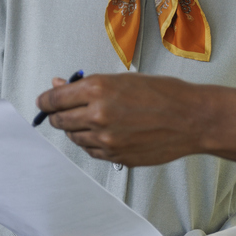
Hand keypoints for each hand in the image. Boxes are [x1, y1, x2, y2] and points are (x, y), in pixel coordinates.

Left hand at [36, 73, 235, 165]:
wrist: (191, 119)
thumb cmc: (163, 94)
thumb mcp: (123, 79)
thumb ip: (87, 85)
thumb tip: (60, 84)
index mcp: (98, 89)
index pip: (54, 99)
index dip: (45, 101)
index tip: (44, 101)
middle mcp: (98, 115)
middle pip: (59, 121)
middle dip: (58, 116)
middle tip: (62, 111)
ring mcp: (106, 139)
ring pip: (74, 138)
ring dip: (76, 129)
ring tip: (92, 120)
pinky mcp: (116, 156)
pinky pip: (92, 151)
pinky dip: (92, 142)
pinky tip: (105, 133)